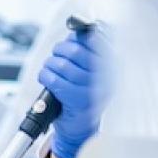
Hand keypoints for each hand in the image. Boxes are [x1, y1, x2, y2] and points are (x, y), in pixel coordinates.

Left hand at [37, 25, 109, 157]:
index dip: (79, 35)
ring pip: (62, 64)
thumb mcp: (91, 71)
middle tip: (56, 55)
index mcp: (113, 65)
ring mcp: (93, 90)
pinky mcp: (77, 100)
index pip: (96, 39)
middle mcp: (106, 77)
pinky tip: (46, 78)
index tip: (73, 36)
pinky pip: (54, 80)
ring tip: (50, 68)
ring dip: (50, 63)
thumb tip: (77, 30)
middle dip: (60, 49)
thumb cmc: (84, 96)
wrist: (81, 128)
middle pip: (75, 50)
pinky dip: (45, 75)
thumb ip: (87, 49)